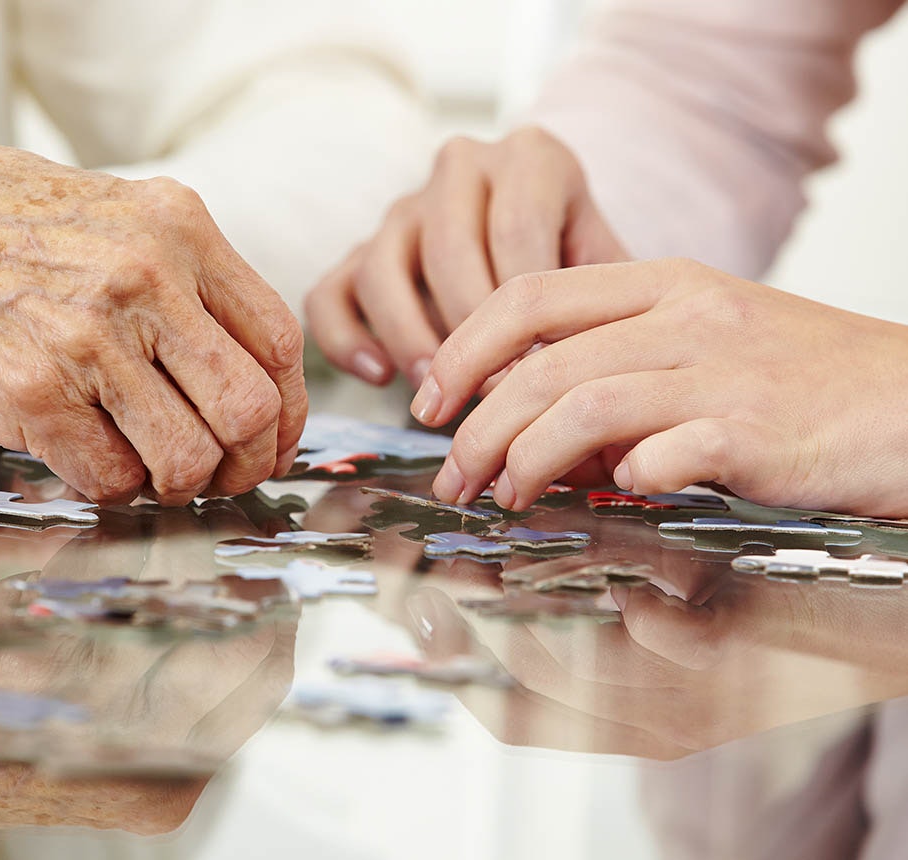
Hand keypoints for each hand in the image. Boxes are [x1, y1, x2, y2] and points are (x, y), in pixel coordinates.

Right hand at [0, 140, 306, 504]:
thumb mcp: (110, 210)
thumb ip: (183, 275)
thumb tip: (247, 369)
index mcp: (177, 225)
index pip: (279, 340)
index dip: (289, 409)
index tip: (273, 437)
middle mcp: (144, 277)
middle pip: (249, 408)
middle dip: (246, 462)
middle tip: (222, 475)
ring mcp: (87, 336)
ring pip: (186, 457)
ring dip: (175, 484)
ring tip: (151, 470)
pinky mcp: (30, 391)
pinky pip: (108, 477)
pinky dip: (110, 489)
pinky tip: (90, 460)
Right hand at [306, 127, 625, 386]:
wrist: (545, 245)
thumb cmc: (583, 268)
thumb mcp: (612, 267)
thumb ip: (607, 300)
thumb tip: (592, 370)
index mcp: (530, 158)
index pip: (517, 231)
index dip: (526, 313)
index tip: (540, 374)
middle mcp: (460, 168)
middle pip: (448, 248)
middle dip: (470, 332)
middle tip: (494, 393)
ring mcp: (401, 209)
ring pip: (382, 268)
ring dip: (409, 338)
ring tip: (439, 392)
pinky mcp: (356, 254)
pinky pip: (328, 295)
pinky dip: (345, 340)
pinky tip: (380, 376)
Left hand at [414, 258, 907, 516]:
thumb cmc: (803, 382)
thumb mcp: (706, 345)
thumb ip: (619, 369)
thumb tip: (532, 428)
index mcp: (666, 283)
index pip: (528, 295)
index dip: (463, 348)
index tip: (430, 400)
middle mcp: (687, 316)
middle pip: (541, 363)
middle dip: (477, 427)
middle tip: (451, 476)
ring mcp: (723, 371)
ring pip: (584, 406)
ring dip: (524, 459)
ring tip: (503, 497)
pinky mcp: (756, 432)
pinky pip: (662, 453)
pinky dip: (622, 478)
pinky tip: (613, 495)